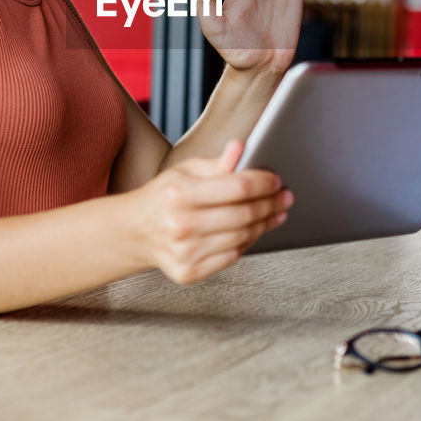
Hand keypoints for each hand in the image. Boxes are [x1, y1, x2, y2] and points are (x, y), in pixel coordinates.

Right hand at [132, 140, 293, 284]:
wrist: (135, 231)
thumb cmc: (165, 197)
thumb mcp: (186, 171)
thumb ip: (217, 163)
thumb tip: (241, 147)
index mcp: (179, 193)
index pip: (238, 187)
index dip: (264, 183)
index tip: (277, 180)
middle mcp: (180, 224)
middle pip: (244, 214)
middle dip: (271, 204)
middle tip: (284, 198)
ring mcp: (184, 252)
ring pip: (242, 238)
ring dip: (264, 224)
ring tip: (275, 213)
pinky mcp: (188, 272)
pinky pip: (231, 257)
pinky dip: (247, 243)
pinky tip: (253, 231)